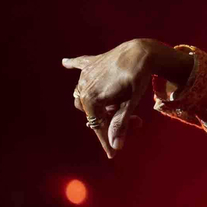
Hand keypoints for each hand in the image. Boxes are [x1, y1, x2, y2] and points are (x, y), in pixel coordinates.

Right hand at [61, 38, 178, 157]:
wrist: (141, 52)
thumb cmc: (137, 79)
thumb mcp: (130, 104)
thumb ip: (120, 124)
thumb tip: (115, 146)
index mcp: (91, 99)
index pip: (97, 125)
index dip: (105, 141)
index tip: (112, 154)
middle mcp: (83, 86)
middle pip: (92, 112)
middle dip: (109, 120)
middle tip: (134, 122)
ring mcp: (85, 73)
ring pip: (86, 95)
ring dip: (100, 103)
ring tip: (121, 104)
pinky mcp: (91, 62)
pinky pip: (78, 64)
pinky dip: (73, 65)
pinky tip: (65, 63)